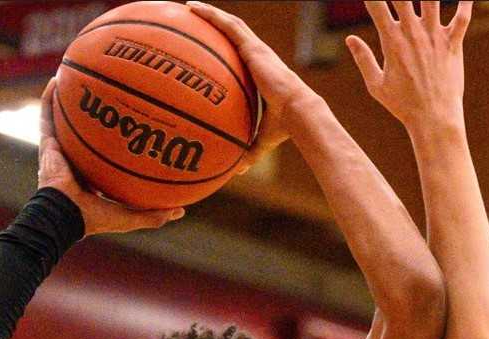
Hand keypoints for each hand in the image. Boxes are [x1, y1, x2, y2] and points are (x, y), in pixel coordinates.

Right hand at [38, 80, 184, 233]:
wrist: (65, 215)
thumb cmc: (95, 218)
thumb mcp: (130, 217)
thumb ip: (154, 214)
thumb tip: (181, 210)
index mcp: (91, 178)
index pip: (104, 156)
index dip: (115, 142)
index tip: (131, 126)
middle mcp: (75, 162)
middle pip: (86, 133)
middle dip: (95, 116)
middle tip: (108, 96)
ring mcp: (59, 152)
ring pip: (64, 120)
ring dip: (69, 100)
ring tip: (78, 77)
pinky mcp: (47, 145)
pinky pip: (46, 116)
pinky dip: (49, 98)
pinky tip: (57, 78)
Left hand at [186, 3, 316, 171]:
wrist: (298, 112)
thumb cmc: (284, 126)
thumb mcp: (261, 141)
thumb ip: (248, 151)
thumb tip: (237, 173)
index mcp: (259, 72)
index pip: (241, 55)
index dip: (226, 47)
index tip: (210, 44)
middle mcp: (257, 56)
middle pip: (232, 33)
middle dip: (214, 23)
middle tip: (193, 18)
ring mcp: (255, 49)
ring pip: (229, 24)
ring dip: (210, 13)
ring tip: (189, 6)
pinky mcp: (253, 46)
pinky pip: (228, 25)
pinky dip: (211, 15)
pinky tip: (194, 7)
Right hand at [345, 1, 472, 128]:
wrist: (433, 118)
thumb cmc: (403, 105)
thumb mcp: (376, 85)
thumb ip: (363, 59)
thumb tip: (349, 39)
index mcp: (392, 41)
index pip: (376, 6)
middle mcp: (413, 33)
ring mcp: (435, 37)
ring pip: (433, 0)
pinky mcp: (453, 44)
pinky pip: (462, 18)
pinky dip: (465, 4)